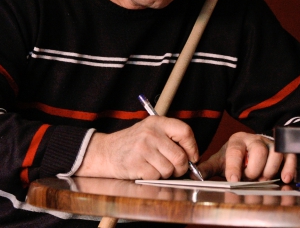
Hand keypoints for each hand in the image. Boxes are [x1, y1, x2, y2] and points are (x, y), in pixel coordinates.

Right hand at [75, 116, 198, 179]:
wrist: (106, 152)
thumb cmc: (133, 144)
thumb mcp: (150, 131)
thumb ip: (170, 138)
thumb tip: (193, 157)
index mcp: (157, 122)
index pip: (185, 131)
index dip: (192, 147)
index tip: (192, 157)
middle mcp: (151, 133)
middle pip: (180, 156)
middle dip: (181, 168)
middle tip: (175, 169)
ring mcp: (143, 148)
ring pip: (169, 169)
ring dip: (166, 174)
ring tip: (156, 168)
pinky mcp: (136, 163)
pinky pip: (156, 177)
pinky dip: (154, 178)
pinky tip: (146, 171)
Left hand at [196, 132, 295, 182]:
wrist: (250, 148)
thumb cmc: (235, 157)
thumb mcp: (220, 161)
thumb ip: (207, 169)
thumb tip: (193, 176)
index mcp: (237, 140)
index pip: (235, 151)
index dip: (234, 166)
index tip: (233, 179)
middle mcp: (254, 139)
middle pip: (258, 150)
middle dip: (254, 168)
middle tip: (251, 178)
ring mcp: (270, 143)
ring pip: (275, 152)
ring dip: (270, 169)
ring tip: (264, 178)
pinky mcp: (283, 149)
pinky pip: (289, 154)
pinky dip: (289, 167)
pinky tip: (285, 178)